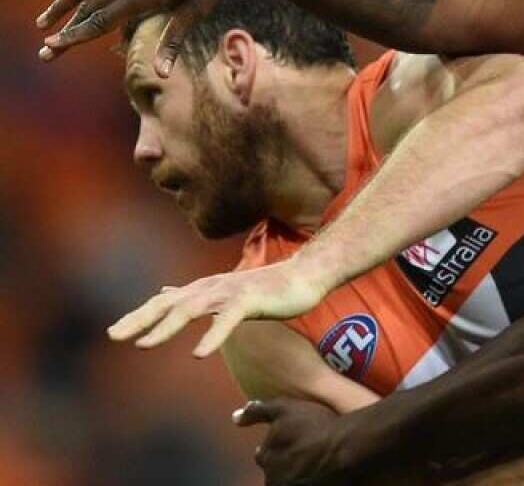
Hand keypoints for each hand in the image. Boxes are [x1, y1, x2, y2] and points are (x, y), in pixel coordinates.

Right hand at [37, 0, 246, 75]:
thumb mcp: (198, 9)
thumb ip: (174, 40)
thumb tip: (160, 73)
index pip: (101, 20)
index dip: (75, 36)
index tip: (52, 48)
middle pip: (88, 6)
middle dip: (64, 29)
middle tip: (45, 51)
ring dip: (62, 2)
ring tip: (43, 20)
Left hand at [107, 259, 332, 357]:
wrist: (305, 275)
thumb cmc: (269, 287)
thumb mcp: (226, 290)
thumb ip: (196, 294)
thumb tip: (166, 292)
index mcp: (205, 289)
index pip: (164, 302)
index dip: (138, 316)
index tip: (113, 332)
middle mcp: (211, 288)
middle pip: (168, 304)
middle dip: (139, 319)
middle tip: (113, 336)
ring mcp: (230, 292)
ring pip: (191, 310)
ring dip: (165, 327)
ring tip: (143, 345)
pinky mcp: (251, 300)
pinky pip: (227, 320)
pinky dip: (211, 336)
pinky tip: (199, 353)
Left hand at [234, 398, 352, 485]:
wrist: (345, 448)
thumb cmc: (315, 426)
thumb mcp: (284, 409)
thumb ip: (258, 411)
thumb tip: (234, 417)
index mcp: (266, 457)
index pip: (263, 454)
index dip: (276, 446)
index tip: (289, 440)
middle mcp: (274, 478)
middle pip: (275, 472)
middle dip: (284, 463)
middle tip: (301, 452)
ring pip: (289, 481)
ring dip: (295, 473)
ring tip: (311, 462)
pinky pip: (305, 484)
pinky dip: (308, 480)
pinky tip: (318, 472)